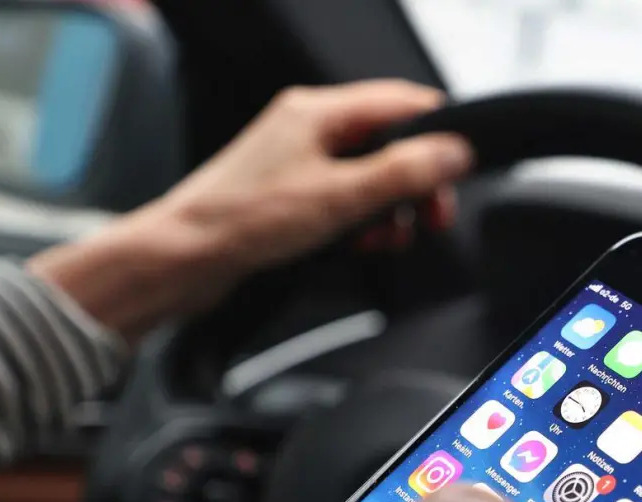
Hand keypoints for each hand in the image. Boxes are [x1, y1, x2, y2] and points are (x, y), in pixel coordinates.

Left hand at [30, 80, 471, 341]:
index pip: (401, 103)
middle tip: (431, 217)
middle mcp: (308, 128)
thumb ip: (403, 172)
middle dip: (416, 182)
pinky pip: (346, 199)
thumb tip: (454, 152)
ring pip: (370, 175)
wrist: (184, 258)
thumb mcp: (341, 197)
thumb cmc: (242, 221)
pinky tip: (361, 244)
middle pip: (390, 143)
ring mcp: (299, 161)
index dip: (438, 135)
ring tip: (388, 237)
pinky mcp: (292, 194)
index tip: (457, 172)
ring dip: (390, 208)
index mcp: (318, 111)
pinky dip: (363, 222)